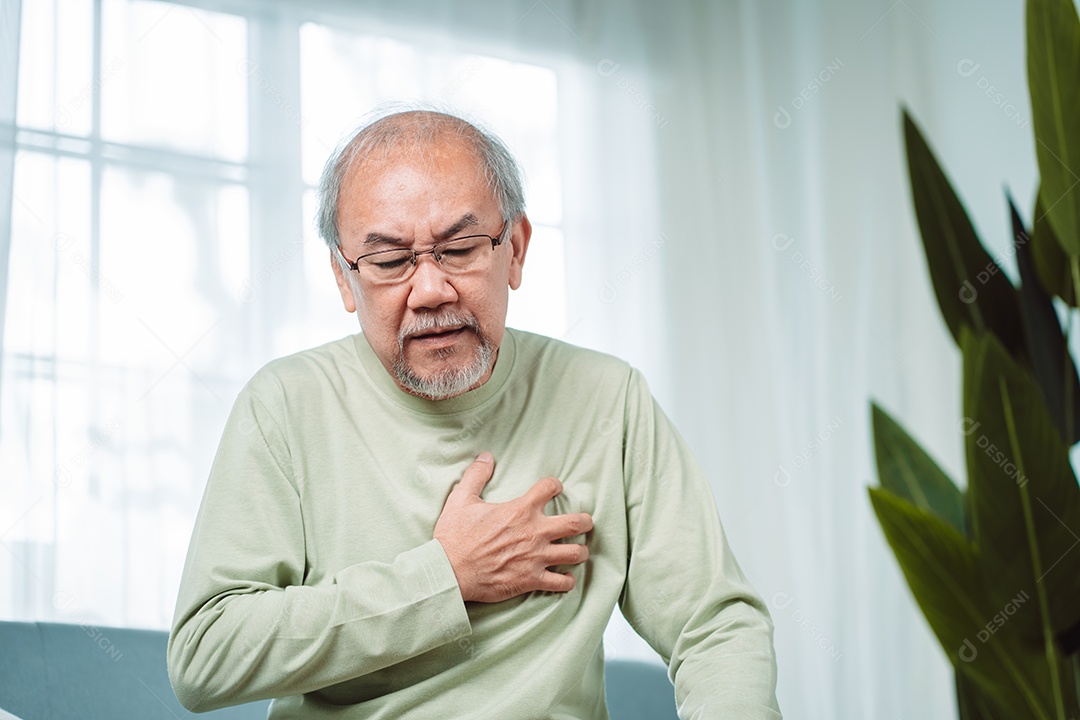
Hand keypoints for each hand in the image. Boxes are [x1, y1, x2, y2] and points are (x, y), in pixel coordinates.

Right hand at [433, 452, 593, 602]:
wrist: (450, 571)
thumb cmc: (455, 536)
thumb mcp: (461, 499)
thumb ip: (476, 475)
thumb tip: (486, 457)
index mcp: (520, 510)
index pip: (548, 488)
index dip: (554, 485)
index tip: (555, 487)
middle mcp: (535, 532)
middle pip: (575, 523)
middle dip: (585, 521)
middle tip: (586, 522)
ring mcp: (536, 557)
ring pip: (575, 553)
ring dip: (581, 551)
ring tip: (580, 550)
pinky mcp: (532, 579)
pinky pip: (561, 583)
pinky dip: (567, 581)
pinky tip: (566, 578)